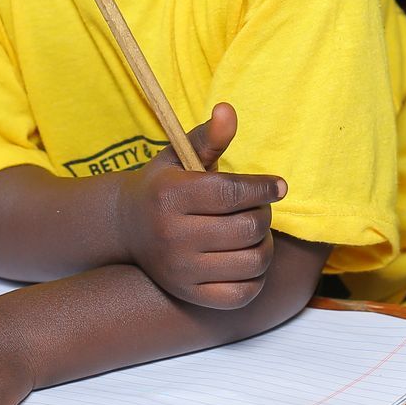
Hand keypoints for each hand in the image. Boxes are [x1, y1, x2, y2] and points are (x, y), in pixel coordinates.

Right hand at [114, 102, 283, 309]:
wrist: (126, 228)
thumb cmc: (163, 185)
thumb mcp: (179, 156)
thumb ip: (208, 137)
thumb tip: (228, 110)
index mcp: (170, 195)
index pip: (231, 193)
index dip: (263, 188)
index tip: (278, 186)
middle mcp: (171, 236)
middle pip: (247, 228)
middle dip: (263, 214)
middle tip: (258, 208)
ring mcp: (180, 270)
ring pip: (252, 261)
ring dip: (265, 244)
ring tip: (256, 232)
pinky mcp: (189, 294)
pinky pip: (243, 293)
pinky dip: (257, 276)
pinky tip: (248, 258)